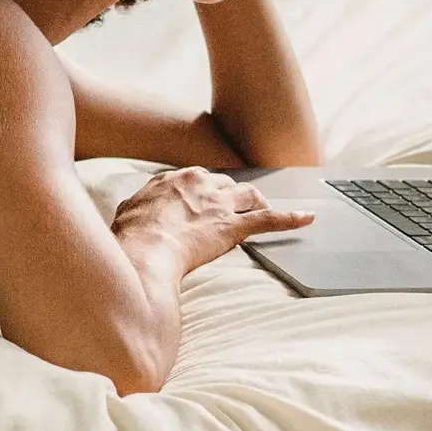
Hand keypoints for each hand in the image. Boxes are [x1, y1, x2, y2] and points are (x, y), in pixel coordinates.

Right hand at [111, 166, 314, 277]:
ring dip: (256, 203)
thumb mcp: (125, 214)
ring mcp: (219, 204)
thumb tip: (131, 215)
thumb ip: (135, 209)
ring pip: (248, 196)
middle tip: (231, 210)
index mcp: (173, 180)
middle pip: (225, 184)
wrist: (145, 250)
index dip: (202, 192)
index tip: (202, 201)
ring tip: (263, 210)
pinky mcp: (234, 226)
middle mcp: (200, 184)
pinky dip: (290, 219)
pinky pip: (269, 220)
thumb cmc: (131, 237)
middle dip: (230, 197)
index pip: (196, 180)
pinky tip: (306, 218)